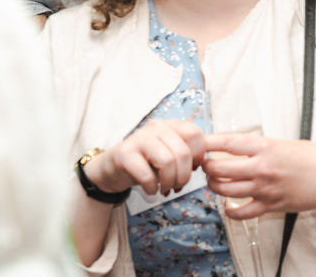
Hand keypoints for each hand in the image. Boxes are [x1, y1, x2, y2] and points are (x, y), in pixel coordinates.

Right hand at [82, 120, 205, 197]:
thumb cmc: (146, 163)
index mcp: (171, 125)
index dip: (198, 155)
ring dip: (169, 182)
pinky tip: (151, 190)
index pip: (195, 134)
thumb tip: (203, 163)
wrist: (112, 169)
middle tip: (178, 186)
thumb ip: (186, 153)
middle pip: (183, 151)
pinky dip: (152, 187)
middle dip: (184, 175)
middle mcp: (156, 127)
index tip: (192, 169)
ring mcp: (139, 138)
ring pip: (167, 162)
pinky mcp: (124, 154)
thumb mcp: (169, 154)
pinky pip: (147, 174)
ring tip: (166, 189)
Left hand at [203, 134, 315, 219]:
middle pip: (220, 169)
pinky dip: (230, 211)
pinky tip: (229, 205)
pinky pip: (241, 213)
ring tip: (215, 181)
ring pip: (225, 190)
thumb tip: (241, 148)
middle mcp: (263, 167)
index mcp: (267, 147)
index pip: (228, 142)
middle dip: (207, 167)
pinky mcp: (271, 206)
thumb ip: (264, 147)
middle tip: (206, 165)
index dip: (209, 142)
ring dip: (215, 186)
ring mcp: (266, 189)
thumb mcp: (288, 144)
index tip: (199, 142)